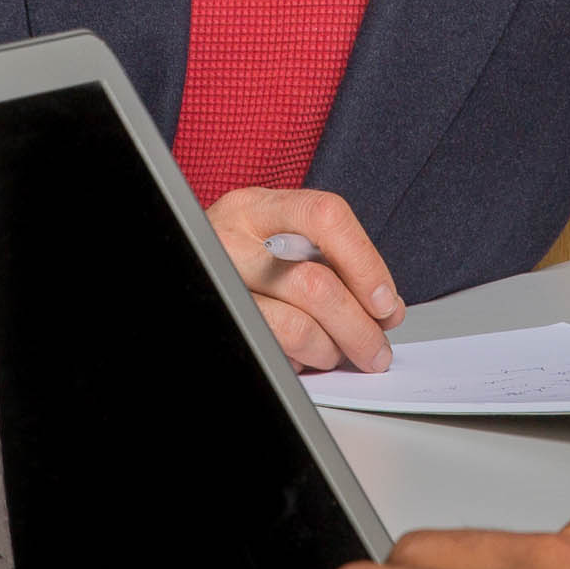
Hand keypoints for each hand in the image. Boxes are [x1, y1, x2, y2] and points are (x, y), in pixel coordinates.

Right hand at [211, 186, 404, 373]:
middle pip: (315, 283)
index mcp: (256, 207)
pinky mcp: (224, 320)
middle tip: (376, 349)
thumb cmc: (243, 259)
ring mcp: (221, 282)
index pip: (325, 216)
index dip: (365, 263)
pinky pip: (273, 350)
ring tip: (338, 353)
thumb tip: (386, 309)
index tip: (384, 301)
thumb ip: (333, 261)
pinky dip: (300, 361)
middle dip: (359, 327)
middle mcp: (231, 238)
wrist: (183, 262)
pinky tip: (303, 356)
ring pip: (296, 326)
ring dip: (331, 350)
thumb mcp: (277, 238)